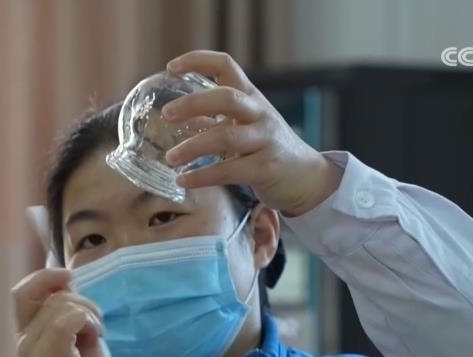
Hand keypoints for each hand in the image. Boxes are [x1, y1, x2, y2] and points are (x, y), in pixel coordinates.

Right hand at [13, 269, 120, 356]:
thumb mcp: (74, 326)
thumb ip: (64, 302)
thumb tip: (62, 274)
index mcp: (25, 332)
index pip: (22, 291)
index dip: (46, 276)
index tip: (69, 276)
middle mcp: (24, 342)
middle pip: (54, 296)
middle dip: (84, 302)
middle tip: (93, 324)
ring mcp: (35, 354)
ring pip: (65, 306)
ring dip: (91, 314)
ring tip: (93, 335)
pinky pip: (70, 321)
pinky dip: (90, 322)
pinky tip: (95, 338)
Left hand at [162, 50, 343, 216]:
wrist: (305, 176)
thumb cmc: (267, 148)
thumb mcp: (244, 125)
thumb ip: (216, 119)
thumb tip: (179, 116)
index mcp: (251, 97)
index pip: (226, 65)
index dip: (197, 61)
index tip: (170, 68)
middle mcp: (259, 113)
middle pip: (227, 97)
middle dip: (193, 103)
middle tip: (166, 114)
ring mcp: (265, 139)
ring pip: (226, 137)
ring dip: (193, 147)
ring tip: (171, 158)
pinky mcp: (266, 167)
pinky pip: (229, 170)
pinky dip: (202, 176)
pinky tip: (184, 180)